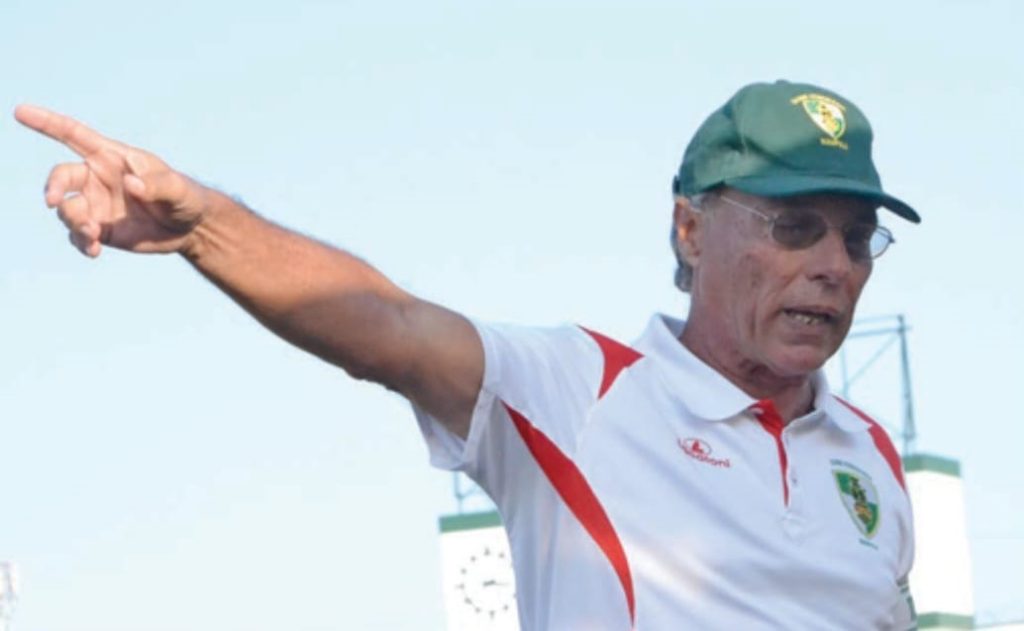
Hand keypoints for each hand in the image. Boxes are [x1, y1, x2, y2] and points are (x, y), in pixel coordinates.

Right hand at [15, 105, 209, 257]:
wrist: (191, 228)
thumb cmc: (186, 197)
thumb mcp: (178, 189)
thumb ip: (157, 185)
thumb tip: (132, 184)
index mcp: (112, 157)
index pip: (74, 135)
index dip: (46, 122)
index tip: (20, 111)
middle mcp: (97, 178)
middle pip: (61, 177)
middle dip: (53, 187)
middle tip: (54, 202)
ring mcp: (96, 205)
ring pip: (67, 209)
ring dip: (74, 221)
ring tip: (93, 234)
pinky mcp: (100, 230)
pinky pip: (78, 236)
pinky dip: (81, 243)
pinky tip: (94, 251)